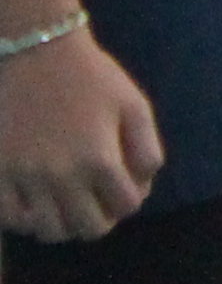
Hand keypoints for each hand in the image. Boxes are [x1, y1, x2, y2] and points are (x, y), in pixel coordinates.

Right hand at [0, 29, 160, 241]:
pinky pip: (10, 220)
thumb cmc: (91, 77)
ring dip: (64, 224)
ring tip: (67, 205)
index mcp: (100, 159)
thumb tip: (143, 187)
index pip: (126, 207)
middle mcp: (62, 176)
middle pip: (88, 228)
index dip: (131, 198)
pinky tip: (35, 203)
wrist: (36, 53)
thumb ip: (146, 149)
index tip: (125, 185)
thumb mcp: (134, 105)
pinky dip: (26, 219)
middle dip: (101, 219)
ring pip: (49, 230)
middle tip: (97, 202)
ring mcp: (25, 178)